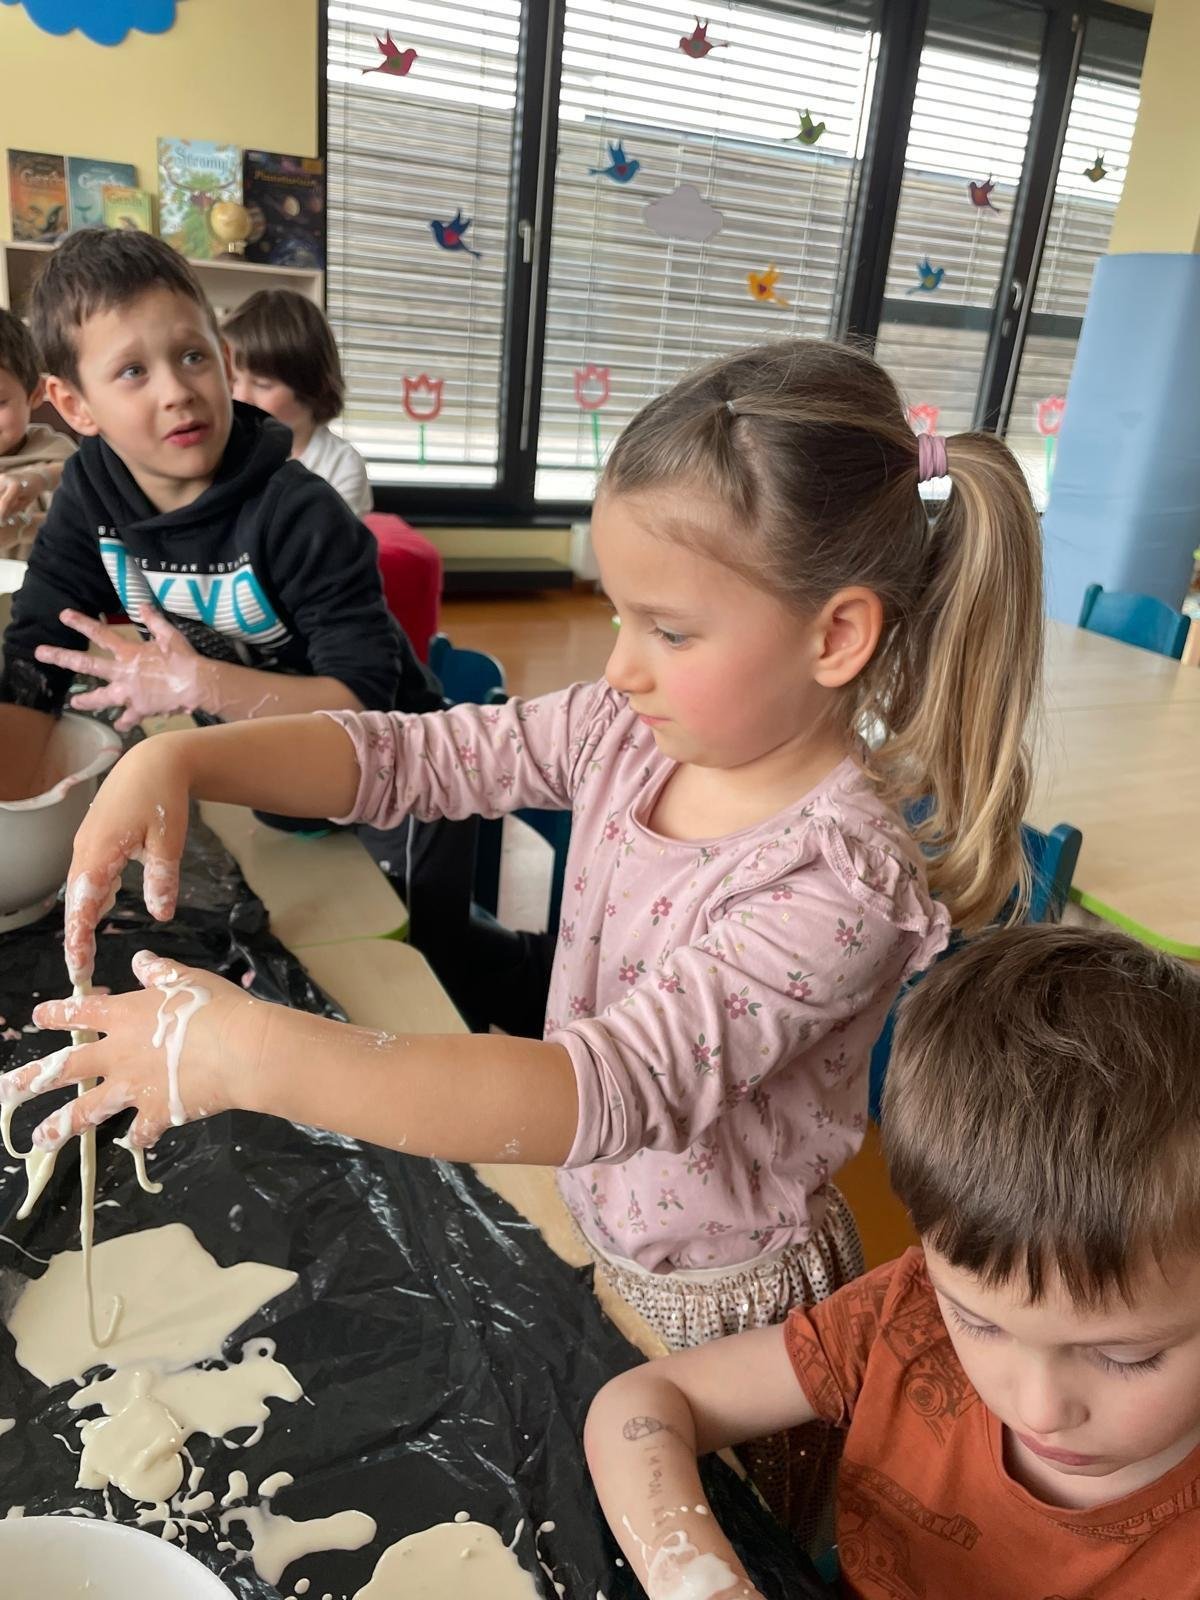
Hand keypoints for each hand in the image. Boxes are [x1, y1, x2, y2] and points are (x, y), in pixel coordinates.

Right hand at [0, 470, 43, 520]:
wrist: (33, 476)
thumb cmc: (31, 492)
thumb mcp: (24, 502)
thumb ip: (12, 509)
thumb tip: (1, 519)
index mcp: (16, 486)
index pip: (5, 502)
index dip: (1, 514)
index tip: (2, 523)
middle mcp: (6, 479)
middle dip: (0, 510)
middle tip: (2, 521)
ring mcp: (1, 477)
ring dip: (0, 506)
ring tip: (4, 515)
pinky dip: (1, 498)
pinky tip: (3, 507)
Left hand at [3, 952, 268, 1149]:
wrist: (238, 1049)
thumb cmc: (214, 1007)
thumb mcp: (186, 978)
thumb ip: (159, 972)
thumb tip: (139, 960)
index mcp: (124, 1016)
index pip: (81, 1012)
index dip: (57, 1014)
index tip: (37, 1018)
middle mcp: (119, 1054)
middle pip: (66, 1068)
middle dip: (31, 1079)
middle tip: (4, 1090)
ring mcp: (133, 1087)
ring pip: (88, 1110)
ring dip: (62, 1126)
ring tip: (40, 1140)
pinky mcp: (157, 1112)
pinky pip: (141, 1130)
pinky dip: (139, 1137)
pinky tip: (136, 1144)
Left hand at [34, 605, 216, 732]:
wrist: (196, 685)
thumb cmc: (184, 659)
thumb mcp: (170, 635)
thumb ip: (154, 620)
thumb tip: (143, 605)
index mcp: (129, 653)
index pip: (100, 633)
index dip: (81, 623)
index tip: (62, 616)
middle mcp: (123, 673)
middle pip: (87, 664)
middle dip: (62, 657)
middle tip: (40, 653)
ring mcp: (129, 694)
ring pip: (101, 698)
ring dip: (86, 700)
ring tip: (74, 703)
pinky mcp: (140, 710)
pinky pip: (128, 718)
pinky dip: (124, 722)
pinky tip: (120, 726)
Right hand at [63, 735, 191, 984]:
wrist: (154, 761)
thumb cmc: (162, 797)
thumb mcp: (168, 840)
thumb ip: (162, 878)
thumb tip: (160, 915)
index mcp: (100, 852)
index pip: (83, 905)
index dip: (79, 939)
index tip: (79, 967)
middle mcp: (84, 850)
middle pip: (75, 903)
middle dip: (76, 938)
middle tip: (81, 973)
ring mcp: (86, 845)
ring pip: (79, 891)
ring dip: (82, 920)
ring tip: (86, 953)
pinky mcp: (94, 841)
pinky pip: (87, 876)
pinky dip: (91, 898)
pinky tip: (102, 910)